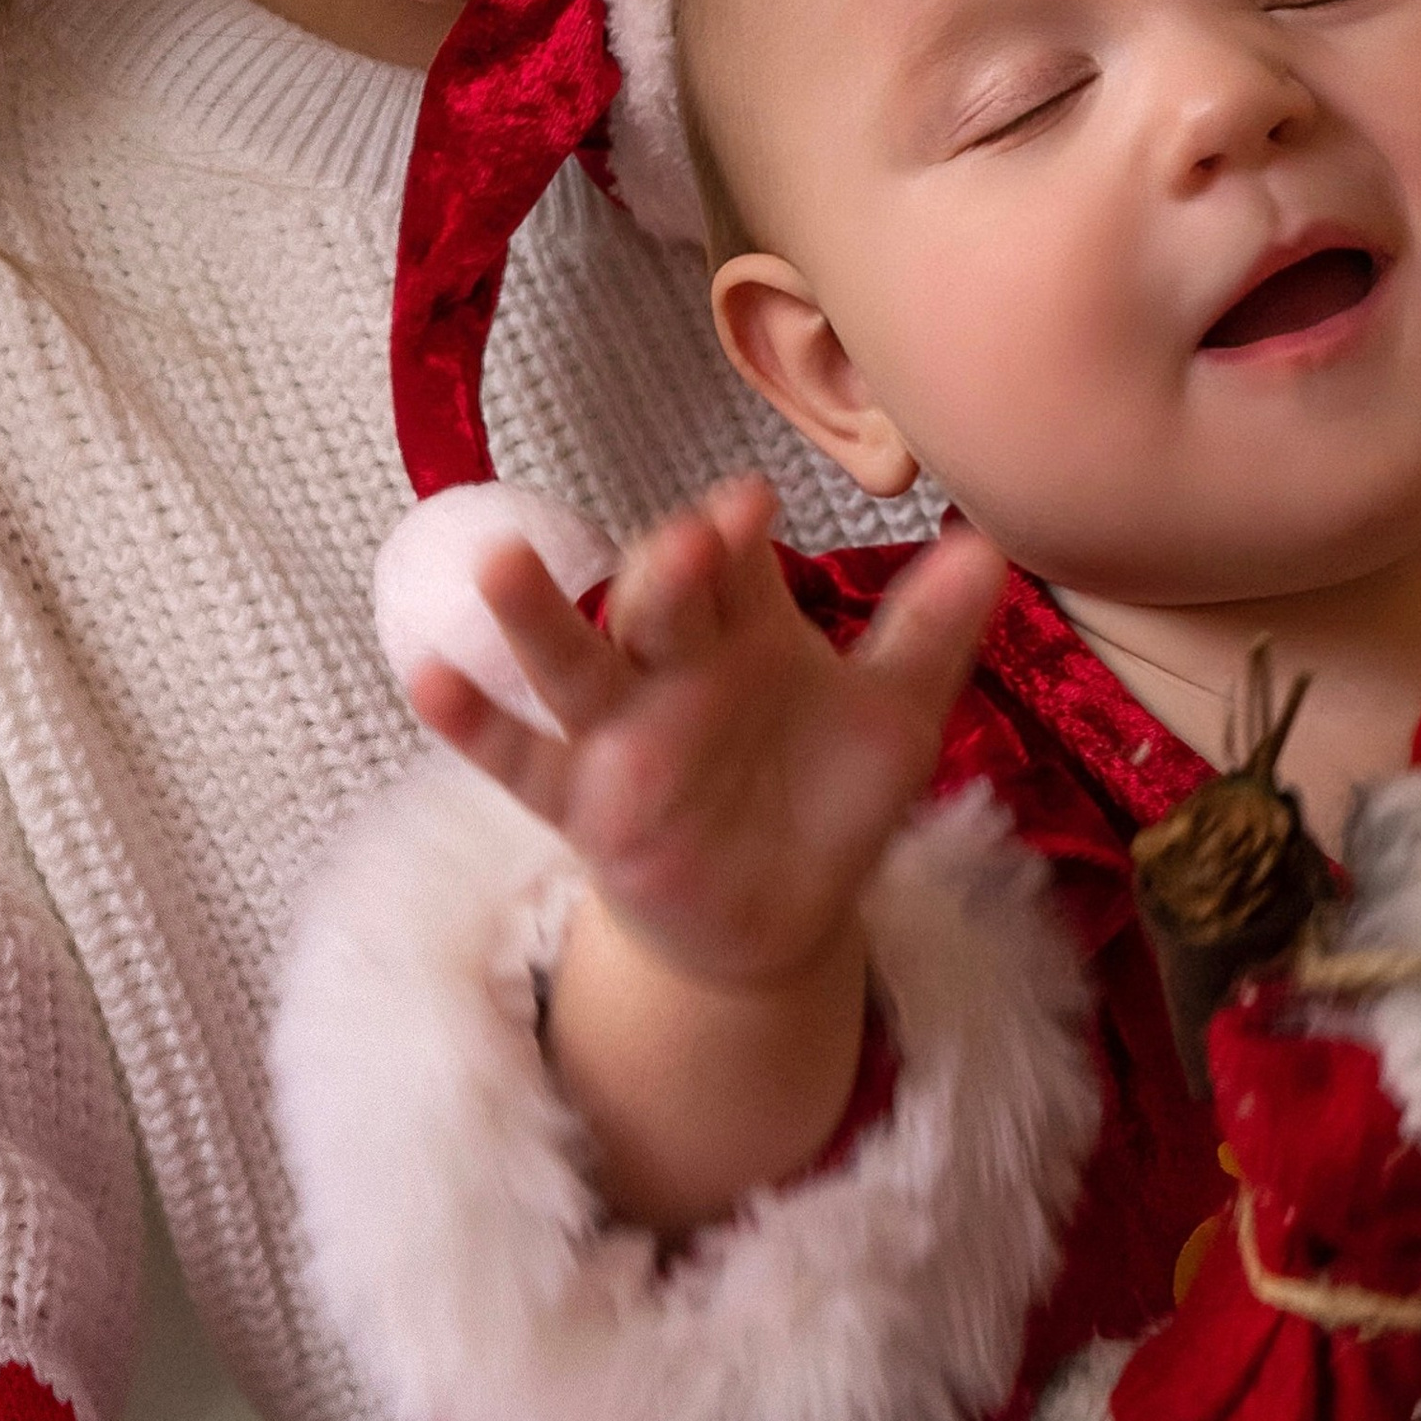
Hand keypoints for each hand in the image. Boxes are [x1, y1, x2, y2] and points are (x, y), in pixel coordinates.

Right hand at [409, 476, 1002, 991]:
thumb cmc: (825, 794)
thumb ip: (931, 634)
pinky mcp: (581, 804)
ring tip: (503, 564)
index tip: (752, 505)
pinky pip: (517, 762)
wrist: (779, 916)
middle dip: (666, 573)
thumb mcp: (892, 718)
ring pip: (570, 666)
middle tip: (686, 541)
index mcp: (743, 629)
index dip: (734, 535)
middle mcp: (672, 667)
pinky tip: (427, 677)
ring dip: (533, 618)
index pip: (731, 564)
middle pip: (654, 604)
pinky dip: (472, 724)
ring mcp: (618, 734)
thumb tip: (992, 543)